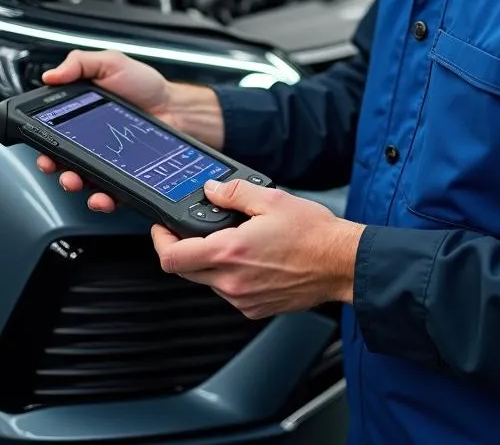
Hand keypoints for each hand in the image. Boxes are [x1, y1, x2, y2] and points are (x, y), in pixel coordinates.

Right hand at [34, 49, 222, 212]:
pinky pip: (108, 192)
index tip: (40, 145)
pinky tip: (102, 194)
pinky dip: (102, 198)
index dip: (42, 140)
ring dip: (73, 184)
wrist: (176, 108)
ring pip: (81, 180)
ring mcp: (105, 160)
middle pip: (61, 159)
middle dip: (52, 166)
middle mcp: (89, 140)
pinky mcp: (122, 176)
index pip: (52, 131)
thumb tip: (51, 75)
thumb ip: (80, 63)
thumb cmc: (146, 86)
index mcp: (80, 114)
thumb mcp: (111, 63)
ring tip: (74, 180)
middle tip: (53, 165)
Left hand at [151, 178, 365, 318]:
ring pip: (207, 281)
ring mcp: (243, 299)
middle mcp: (231, 282)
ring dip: (209, 262)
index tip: (162, 228)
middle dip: (182, 248)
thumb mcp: (271, 199)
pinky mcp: (255, 309)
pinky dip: (230, 276)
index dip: (159, 241)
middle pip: (184, 270)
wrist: (341, 263)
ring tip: (234, 241)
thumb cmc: (313, 234)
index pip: (172, 257)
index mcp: (230, 252)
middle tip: (192, 230)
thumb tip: (211, 190)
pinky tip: (251, 259)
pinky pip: (228, 292)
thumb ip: (233, 193)